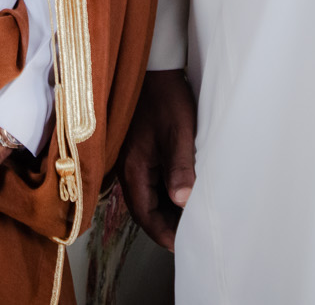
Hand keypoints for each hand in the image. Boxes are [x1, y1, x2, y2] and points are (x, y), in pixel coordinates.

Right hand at [119, 68, 196, 250]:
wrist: (152, 68)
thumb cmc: (165, 97)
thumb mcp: (178, 132)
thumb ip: (180, 167)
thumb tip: (183, 202)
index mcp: (133, 168)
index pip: (144, 215)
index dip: (162, 233)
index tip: (180, 246)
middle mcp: (126, 168)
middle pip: (142, 209)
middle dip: (164, 225)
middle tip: (188, 236)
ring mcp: (130, 159)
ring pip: (144, 196)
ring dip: (163, 210)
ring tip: (186, 219)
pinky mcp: (136, 151)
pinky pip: (146, 181)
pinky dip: (161, 193)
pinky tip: (177, 192)